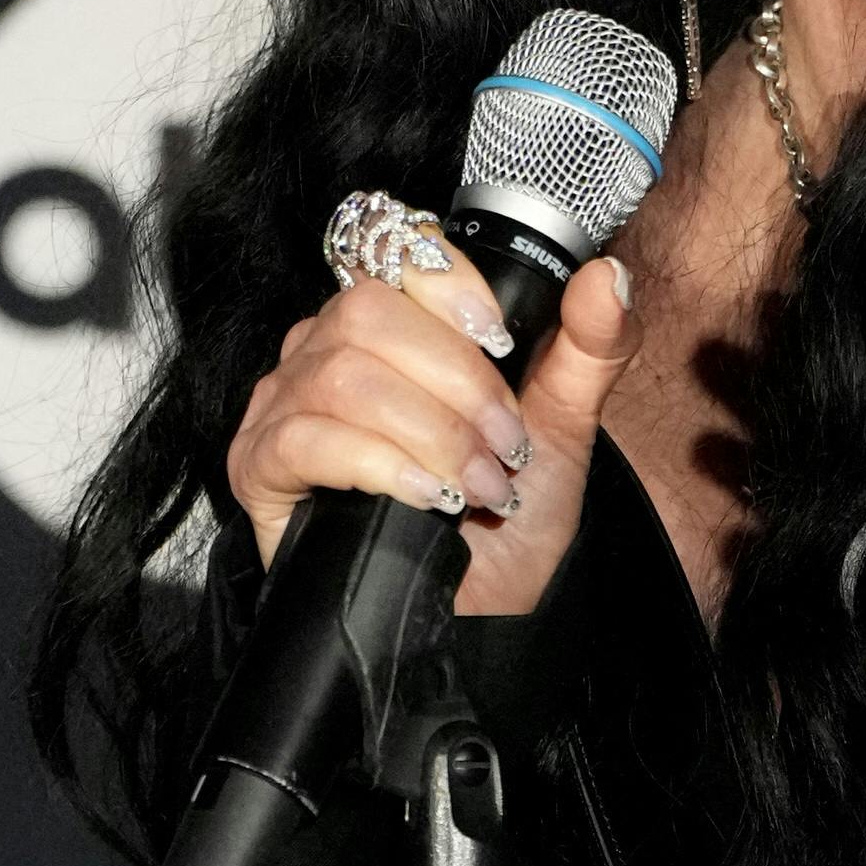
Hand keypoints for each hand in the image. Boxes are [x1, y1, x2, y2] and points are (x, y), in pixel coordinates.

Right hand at [221, 207, 642, 617]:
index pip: (396, 252)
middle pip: (368, 312)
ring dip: (431, 431)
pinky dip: (381, 463)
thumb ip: (590, 347)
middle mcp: (326, 351)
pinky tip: (428, 496)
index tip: (502, 340)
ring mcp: (283, 405)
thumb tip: (607, 277)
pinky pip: (303, 438)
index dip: (448, 283)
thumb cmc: (505, 516)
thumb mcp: (563, 426)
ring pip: (341, 375)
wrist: (476, 613)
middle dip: (455, 378)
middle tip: (505, 443)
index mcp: (394, 325)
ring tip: (480, 484)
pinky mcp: (258, 466)